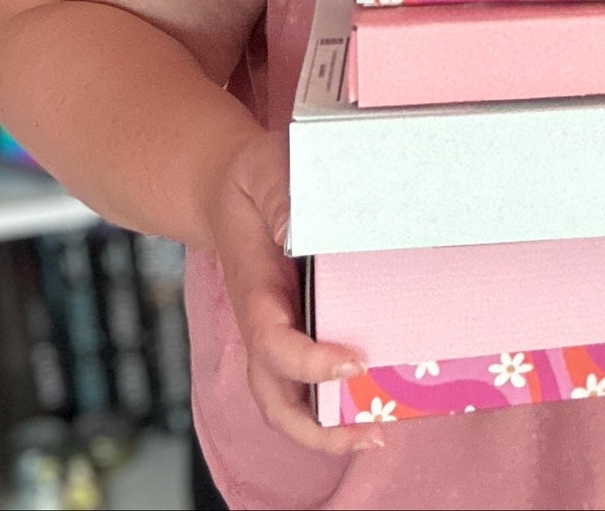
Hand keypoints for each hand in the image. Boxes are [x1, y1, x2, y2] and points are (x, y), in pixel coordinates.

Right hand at [201, 127, 385, 452]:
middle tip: (369, 429)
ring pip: (288, 399)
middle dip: (315, 427)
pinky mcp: (294, 327)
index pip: (273, 343)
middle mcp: (264, 322)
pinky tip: (375, 397)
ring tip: (377, 431)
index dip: (309, 363)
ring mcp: (277, 330)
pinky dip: (332, 398)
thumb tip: (300, 228)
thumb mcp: (266, 172)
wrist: (227, 186)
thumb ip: (282, 197)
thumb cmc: (253, 178)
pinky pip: (307, 376)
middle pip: (274, 396)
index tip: (352, 362)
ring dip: (325, 428)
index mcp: (256, 291)